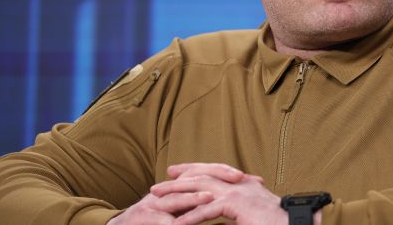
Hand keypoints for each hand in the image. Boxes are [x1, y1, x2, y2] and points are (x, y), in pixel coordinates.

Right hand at [107, 163, 244, 224]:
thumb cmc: (158, 223)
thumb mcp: (185, 215)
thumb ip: (205, 210)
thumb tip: (232, 213)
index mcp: (181, 188)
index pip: (208, 174)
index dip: (228, 173)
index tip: (251, 177)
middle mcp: (169, 191)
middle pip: (195, 178)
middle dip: (217, 176)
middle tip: (238, 177)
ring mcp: (154, 204)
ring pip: (177, 198)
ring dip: (195, 197)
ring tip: (212, 197)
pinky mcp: (141, 218)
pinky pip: (159, 219)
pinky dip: (170, 221)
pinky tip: (180, 224)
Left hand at [151, 163, 287, 224]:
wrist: (295, 222)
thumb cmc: (278, 221)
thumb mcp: (256, 211)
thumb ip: (241, 208)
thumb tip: (232, 213)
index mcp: (244, 184)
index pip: (213, 172)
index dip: (193, 171)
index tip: (176, 173)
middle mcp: (239, 183)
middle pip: (202, 176)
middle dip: (177, 180)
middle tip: (157, 185)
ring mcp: (238, 191)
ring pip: (199, 190)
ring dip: (176, 196)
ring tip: (157, 202)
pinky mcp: (236, 204)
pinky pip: (207, 210)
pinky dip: (190, 217)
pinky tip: (175, 224)